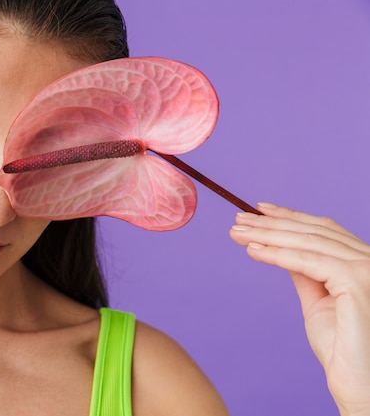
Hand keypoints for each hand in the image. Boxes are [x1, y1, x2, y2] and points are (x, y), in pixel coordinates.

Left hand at [229, 203, 369, 415]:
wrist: (357, 383)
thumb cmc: (341, 347)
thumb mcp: (317, 300)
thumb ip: (306, 273)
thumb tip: (283, 251)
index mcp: (363, 262)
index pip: (324, 230)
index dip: (290, 217)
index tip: (258, 210)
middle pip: (314, 231)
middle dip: (272, 224)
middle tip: (238, 219)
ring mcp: (368, 269)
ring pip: (309, 242)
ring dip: (268, 235)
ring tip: (238, 233)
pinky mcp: (358, 282)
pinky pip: (308, 262)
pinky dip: (277, 254)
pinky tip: (253, 251)